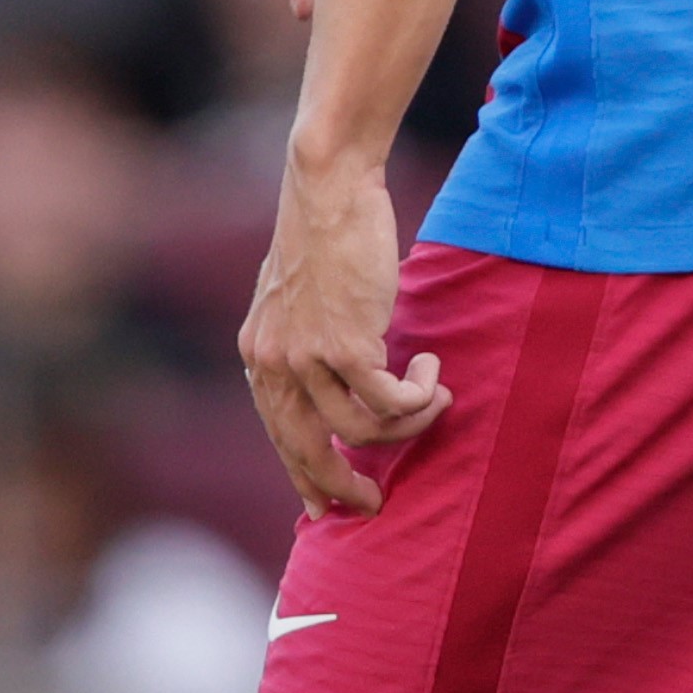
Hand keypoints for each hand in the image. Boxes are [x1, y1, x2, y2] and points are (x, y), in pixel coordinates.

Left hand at [239, 151, 449, 514]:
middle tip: (374, 501)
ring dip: (405, 424)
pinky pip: (389, 400)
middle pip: (306, 451)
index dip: (301, 474)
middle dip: (340, 485)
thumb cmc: (326, 230)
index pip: (278, 434)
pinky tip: (431, 371)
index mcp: (259, 354)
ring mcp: (307, 357)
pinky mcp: (346, 344)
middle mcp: (273, 363)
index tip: (321, 506)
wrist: (329, 186)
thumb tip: (334, 371)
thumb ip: (305, 337)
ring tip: (433, 398)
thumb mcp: (298, 294)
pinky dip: (418, 395)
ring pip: (360, 429)